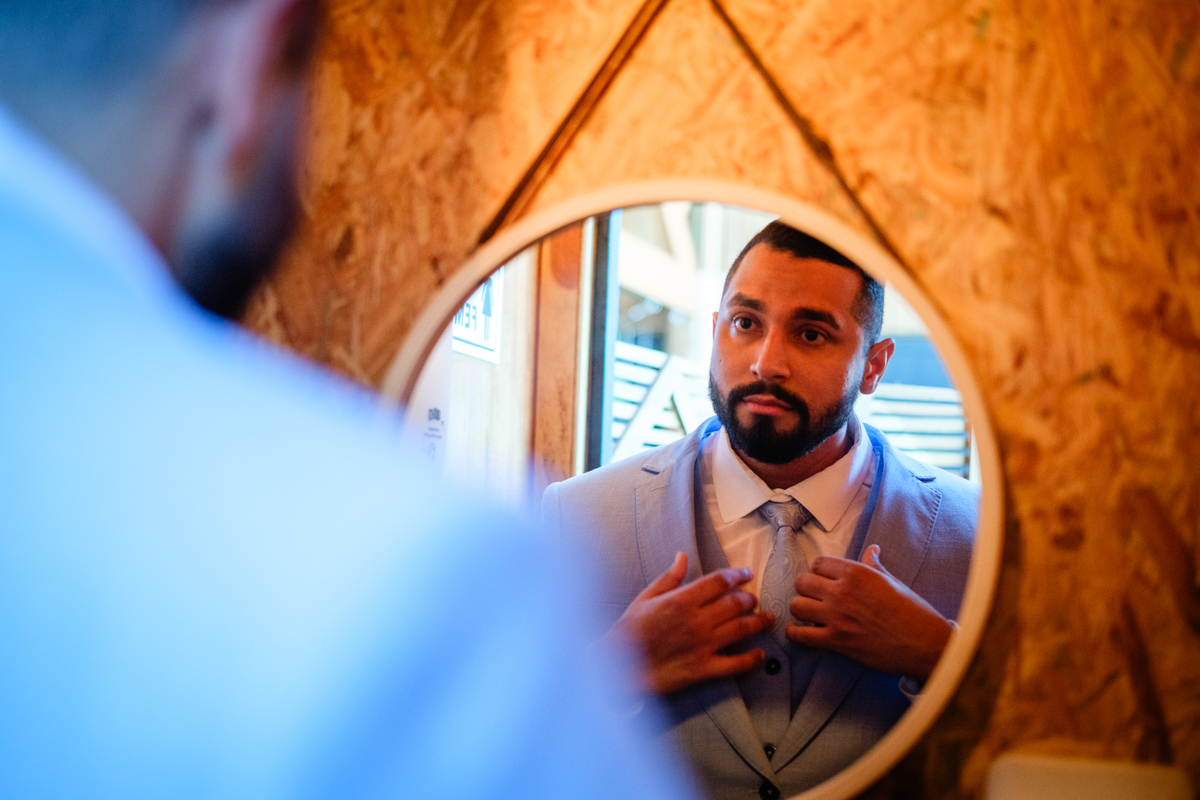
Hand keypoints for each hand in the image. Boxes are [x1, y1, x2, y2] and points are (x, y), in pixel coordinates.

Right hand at [605, 552, 774, 694]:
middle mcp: (697, 620)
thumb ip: (669, 577)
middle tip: (754, 598)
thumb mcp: (646, 597)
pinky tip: (759, 653)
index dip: (737, 575)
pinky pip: (734, 664)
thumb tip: (682, 556)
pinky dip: (750, 658)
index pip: (719, 582)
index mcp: (682, 600)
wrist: (618, 665)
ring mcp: (703, 645)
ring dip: (758, 622)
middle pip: (735, 604)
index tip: (747, 574)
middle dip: (749, 598)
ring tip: (767, 618)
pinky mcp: (704, 669)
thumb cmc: (629, 630)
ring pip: (740, 629)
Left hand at [786, 545, 951, 681]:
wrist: (923, 644)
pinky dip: (795, 634)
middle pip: (802, 582)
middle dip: (806, 588)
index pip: (818, 563)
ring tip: (809, 613)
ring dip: (801, 609)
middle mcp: (842, 591)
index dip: (819, 572)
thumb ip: (873, 566)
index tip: (824, 580)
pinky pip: (800, 635)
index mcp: (856, 573)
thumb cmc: (912, 611)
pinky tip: (799, 631)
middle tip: (815, 596)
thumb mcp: (892, 581)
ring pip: (796, 605)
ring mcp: (836, 617)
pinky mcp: (836, 641)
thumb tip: (871, 550)